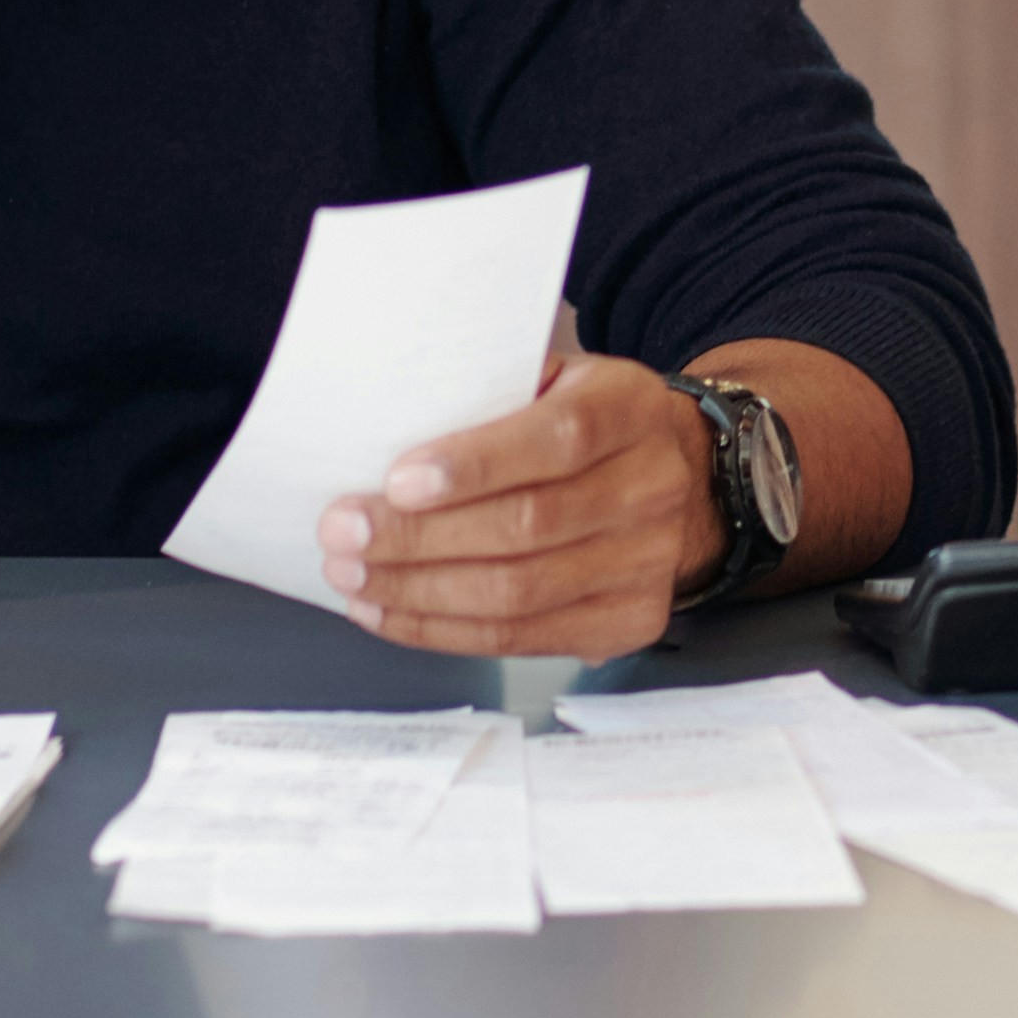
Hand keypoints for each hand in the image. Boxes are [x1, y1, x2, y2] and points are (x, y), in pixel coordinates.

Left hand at [317, 347, 717, 664]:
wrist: (674, 476)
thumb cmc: (582, 421)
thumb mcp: (553, 378)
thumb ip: (488, 394)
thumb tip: (381, 426)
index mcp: (631, 408)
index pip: (558, 439)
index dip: (474, 465)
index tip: (396, 480)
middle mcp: (651, 487)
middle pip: (527, 527)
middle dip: (419, 537)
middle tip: (343, 533)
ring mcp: (647, 563)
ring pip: (518, 594)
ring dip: (419, 591)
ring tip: (352, 578)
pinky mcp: (628, 621)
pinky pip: (521, 639)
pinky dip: (443, 630)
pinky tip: (390, 613)